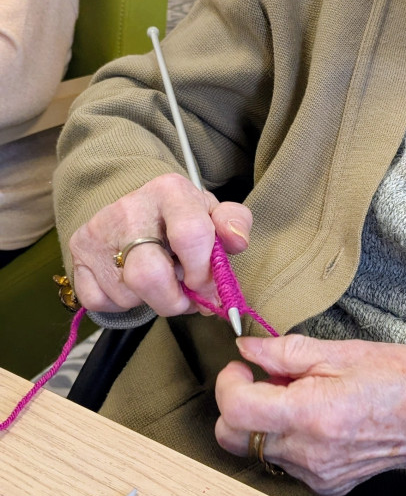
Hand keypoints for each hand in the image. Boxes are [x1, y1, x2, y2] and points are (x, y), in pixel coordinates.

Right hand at [68, 173, 252, 316]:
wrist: (134, 207)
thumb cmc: (180, 217)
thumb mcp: (211, 214)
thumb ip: (234, 224)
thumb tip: (236, 240)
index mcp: (169, 192)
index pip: (191, 236)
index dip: (203, 272)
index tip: (206, 283)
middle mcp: (128, 208)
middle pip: (150, 276)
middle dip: (173, 300)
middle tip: (184, 297)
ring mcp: (98, 232)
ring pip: (128, 294)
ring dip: (151, 301)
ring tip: (160, 281)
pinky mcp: (78, 254)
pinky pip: (101, 302)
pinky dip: (122, 303)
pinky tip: (134, 283)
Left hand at [215, 333, 405, 495]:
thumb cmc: (404, 379)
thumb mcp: (344, 351)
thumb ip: (286, 352)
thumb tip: (248, 348)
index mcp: (311, 413)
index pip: (236, 409)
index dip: (229, 382)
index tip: (242, 366)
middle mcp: (309, 452)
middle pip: (234, 439)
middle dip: (238, 406)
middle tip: (267, 380)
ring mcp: (317, 474)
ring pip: (259, 450)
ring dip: (266, 421)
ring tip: (303, 396)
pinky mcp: (327, 484)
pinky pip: (286, 462)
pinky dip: (289, 438)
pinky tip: (318, 419)